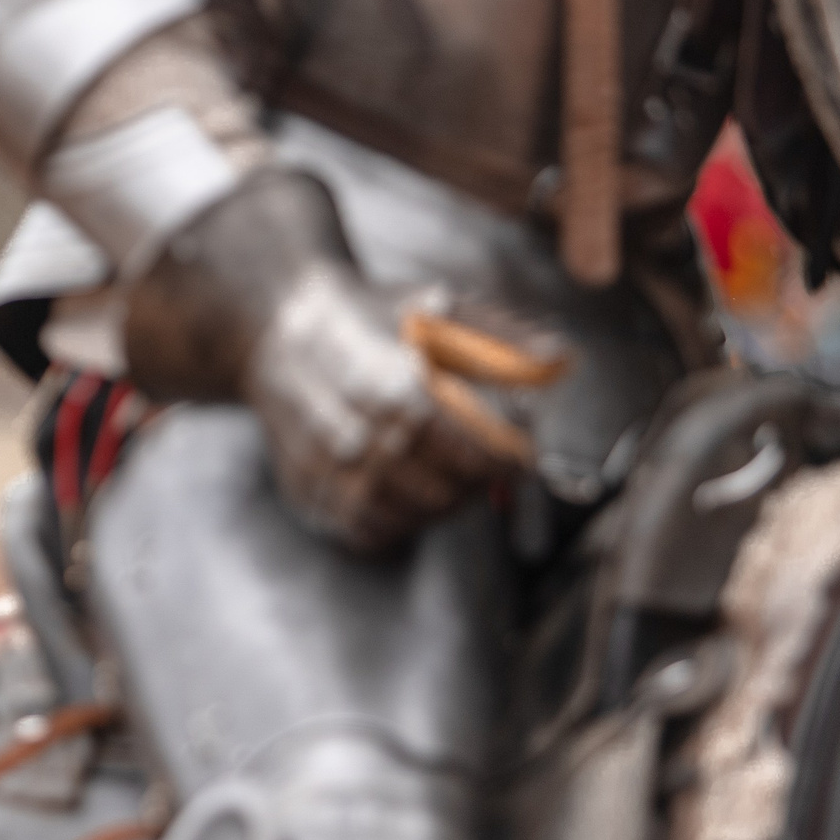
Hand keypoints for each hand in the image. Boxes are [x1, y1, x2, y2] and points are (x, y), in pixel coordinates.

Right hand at [242, 269, 539, 550]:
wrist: (278, 327)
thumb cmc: (367, 315)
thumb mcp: (439, 307)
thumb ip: (503, 337)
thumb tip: (561, 358)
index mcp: (396, 392)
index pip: (476, 457)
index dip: (509, 458)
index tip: (521, 449)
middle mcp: (358, 441)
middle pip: (448, 493)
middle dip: (479, 481)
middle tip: (485, 457)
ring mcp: (329, 475)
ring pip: (412, 518)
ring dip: (443, 501)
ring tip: (446, 467)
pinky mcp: (310, 495)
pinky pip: (371, 532)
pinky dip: (399, 519)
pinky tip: (407, 485)